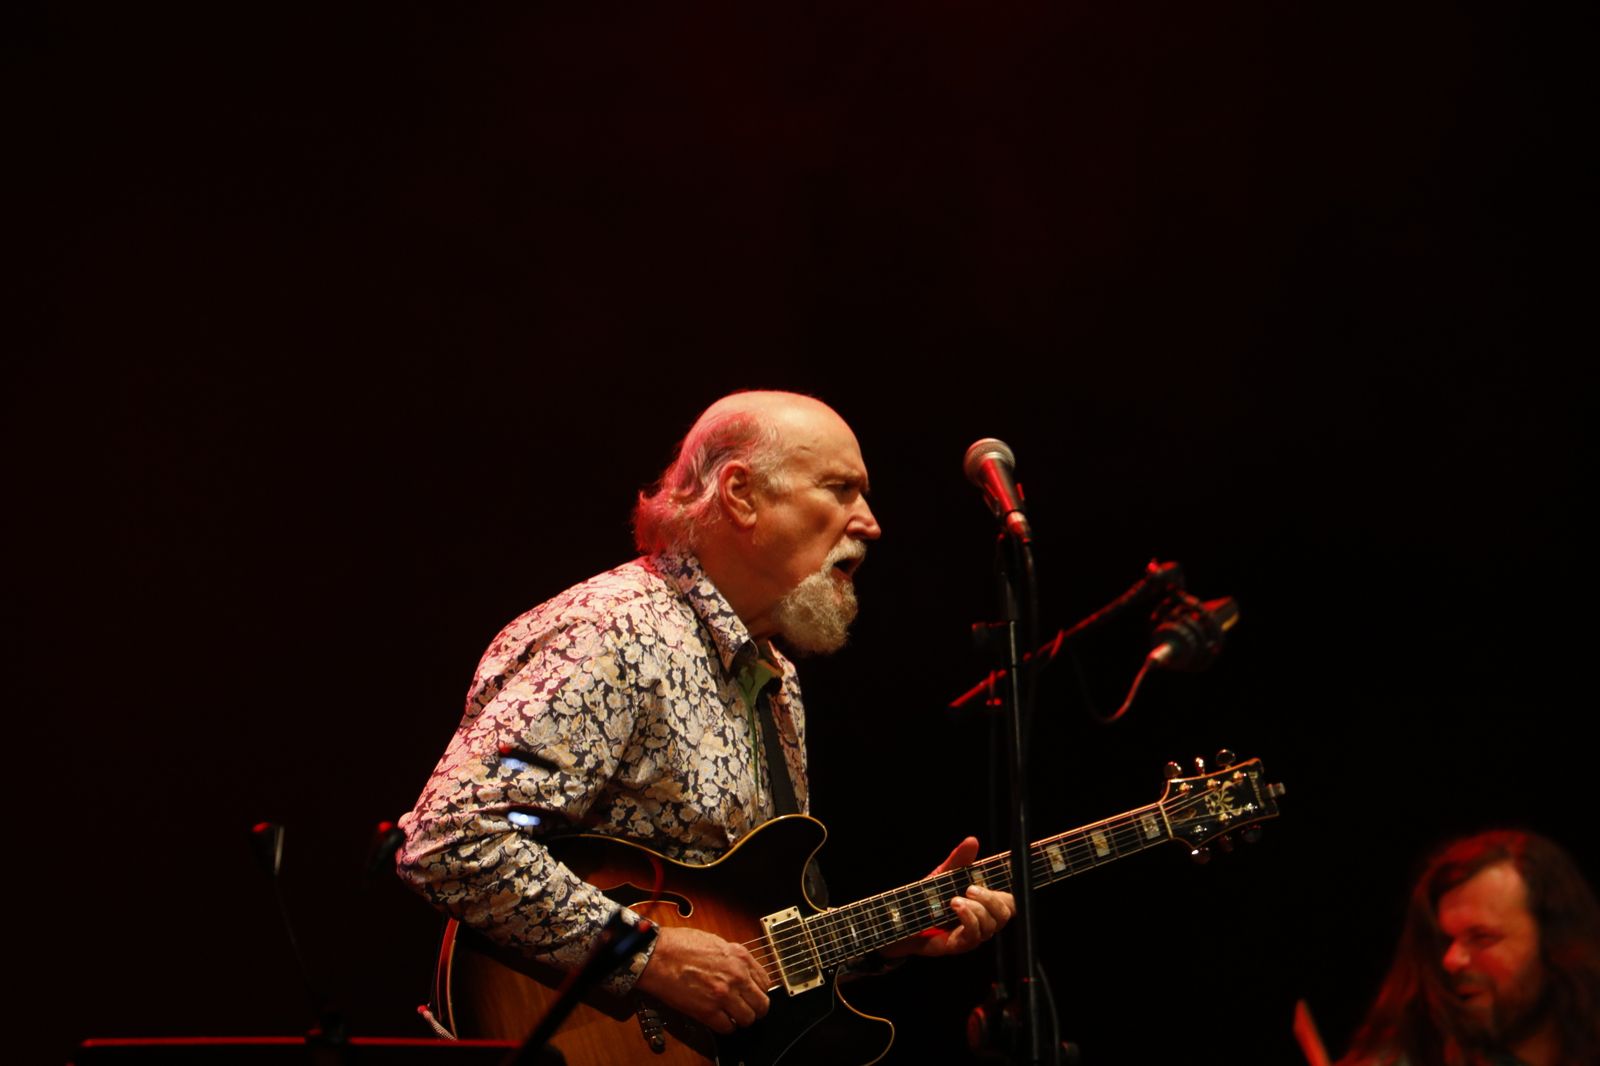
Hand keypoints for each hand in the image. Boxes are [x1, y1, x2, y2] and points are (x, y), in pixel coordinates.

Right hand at [633, 925, 771, 1033]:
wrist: (657, 955)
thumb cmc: (679, 945)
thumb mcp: (715, 942)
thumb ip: (732, 958)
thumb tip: (740, 970)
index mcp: (740, 957)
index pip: (765, 982)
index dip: (758, 991)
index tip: (752, 995)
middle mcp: (737, 976)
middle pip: (762, 1004)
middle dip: (756, 1009)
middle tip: (747, 1010)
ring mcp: (723, 995)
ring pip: (748, 1019)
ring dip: (741, 1020)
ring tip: (732, 1016)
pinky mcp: (707, 1011)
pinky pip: (727, 1028)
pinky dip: (725, 1027)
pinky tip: (718, 1020)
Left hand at [881, 836, 1014, 958]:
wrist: (904, 917)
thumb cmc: (927, 896)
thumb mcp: (944, 874)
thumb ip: (959, 859)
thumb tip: (972, 840)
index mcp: (983, 902)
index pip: (1009, 899)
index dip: (1012, 887)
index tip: (1004, 871)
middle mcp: (982, 919)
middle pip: (1005, 912)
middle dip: (991, 899)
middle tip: (970, 888)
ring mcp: (973, 933)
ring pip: (991, 924)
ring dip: (976, 909)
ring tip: (955, 899)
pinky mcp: (960, 944)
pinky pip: (974, 935)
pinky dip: (968, 918)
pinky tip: (956, 907)